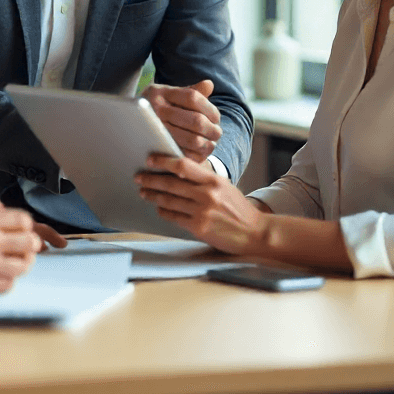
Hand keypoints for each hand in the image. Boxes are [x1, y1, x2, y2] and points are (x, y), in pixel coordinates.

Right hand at [0, 205, 42, 294]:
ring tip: (13, 262)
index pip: (24, 220)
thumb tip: (25, 226)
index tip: (23, 231)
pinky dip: (8, 279)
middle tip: (24, 248)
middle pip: (30, 242)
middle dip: (30, 245)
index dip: (27, 226)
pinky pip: (9, 283)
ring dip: (21, 264)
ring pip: (23, 265)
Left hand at [135, 154, 268, 254]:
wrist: (255, 233)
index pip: (182, 165)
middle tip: (139, 177)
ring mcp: (202, 212)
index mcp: (213, 180)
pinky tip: (159, 208)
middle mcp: (206, 194)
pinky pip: (173, 217)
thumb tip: (177, 169)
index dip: (163, 161)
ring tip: (143, 192)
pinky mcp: (198, 228)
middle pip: (170, 183)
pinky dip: (163, 211)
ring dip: (153, 195)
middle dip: (150, 179)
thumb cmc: (238, 208)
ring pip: (168, 201)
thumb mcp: (224, 186)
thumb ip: (203, 178)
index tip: (150, 159)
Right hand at [143, 79, 221, 162]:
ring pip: (192, 139)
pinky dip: (196, 155)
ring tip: (211, 143)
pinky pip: (184, 155)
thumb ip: (191, 91)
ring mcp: (155, 130)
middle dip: (211, 129)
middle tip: (217, 133)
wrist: (131, 126)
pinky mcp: (158, 149)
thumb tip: (209, 84)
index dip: (210, 108)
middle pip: (196, 120)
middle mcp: (155, 109)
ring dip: (207, 143)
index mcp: (160, 92)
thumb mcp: (170, 96)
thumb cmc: (159, 108)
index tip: (216, 117)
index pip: (192, 98)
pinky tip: (200, 152)